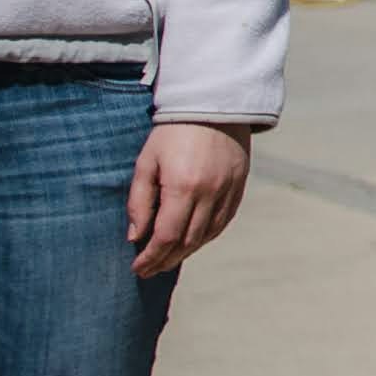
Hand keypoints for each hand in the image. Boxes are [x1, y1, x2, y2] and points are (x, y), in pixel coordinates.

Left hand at [127, 123, 252, 278]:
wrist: (214, 105)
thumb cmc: (172, 132)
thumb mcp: (146, 163)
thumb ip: (139, 201)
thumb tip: (136, 237)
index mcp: (183, 187)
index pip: (166, 236)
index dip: (151, 257)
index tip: (137, 268)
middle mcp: (210, 193)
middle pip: (188, 242)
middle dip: (166, 260)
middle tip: (149, 270)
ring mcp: (228, 190)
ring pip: (207, 235)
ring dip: (186, 252)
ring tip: (167, 260)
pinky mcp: (240, 186)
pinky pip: (223, 221)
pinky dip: (207, 236)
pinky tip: (193, 241)